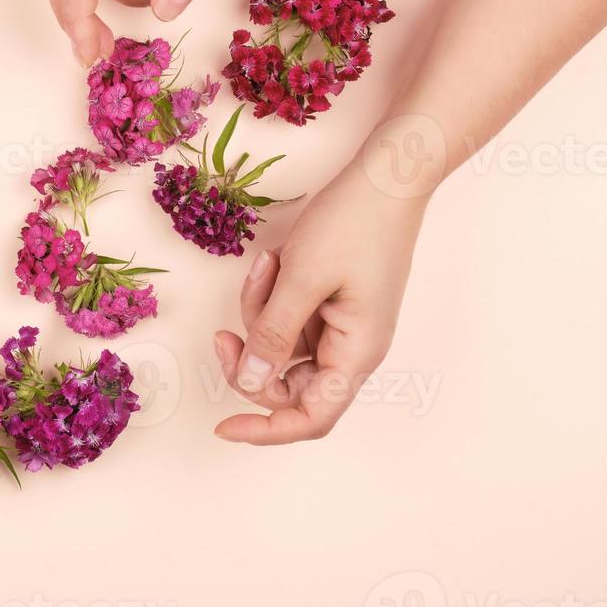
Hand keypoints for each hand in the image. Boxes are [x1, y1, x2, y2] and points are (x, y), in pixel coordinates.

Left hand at [211, 160, 429, 443]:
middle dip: (250, 356)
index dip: (265, 430)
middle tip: (221, 333)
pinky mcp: (327, 302)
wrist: (385, 176)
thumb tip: (248, 384)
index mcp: (355, 354)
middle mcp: (350, 348)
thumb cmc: (354, 224)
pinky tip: (277, 259)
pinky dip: (271, 293)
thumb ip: (273, 335)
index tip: (222, 427)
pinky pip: (285, 315)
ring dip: (261, 311)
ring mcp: (339, 325)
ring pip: (279, 344)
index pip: (310, 417)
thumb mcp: (302, 279)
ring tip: (270, 264)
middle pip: (285, 382)